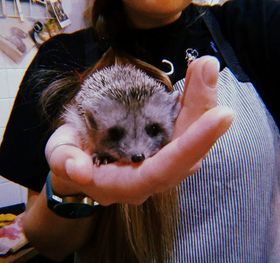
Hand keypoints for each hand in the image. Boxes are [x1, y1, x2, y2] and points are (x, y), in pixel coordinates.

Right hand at [46, 56, 233, 205]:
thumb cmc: (69, 158)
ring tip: (204, 68)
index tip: (221, 114)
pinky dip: (194, 104)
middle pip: (187, 153)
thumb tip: (79, 169)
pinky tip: (198, 78)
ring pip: (190, 140)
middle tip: (207, 69)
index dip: (192, 145)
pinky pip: (184, 129)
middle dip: (202, 112)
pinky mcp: (163, 148)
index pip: (163, 171)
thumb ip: (65, 162)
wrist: (79, 165)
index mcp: (124, 184)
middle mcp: (149, 179)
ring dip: (202, 104)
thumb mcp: (58, 155)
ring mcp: (159, 163)